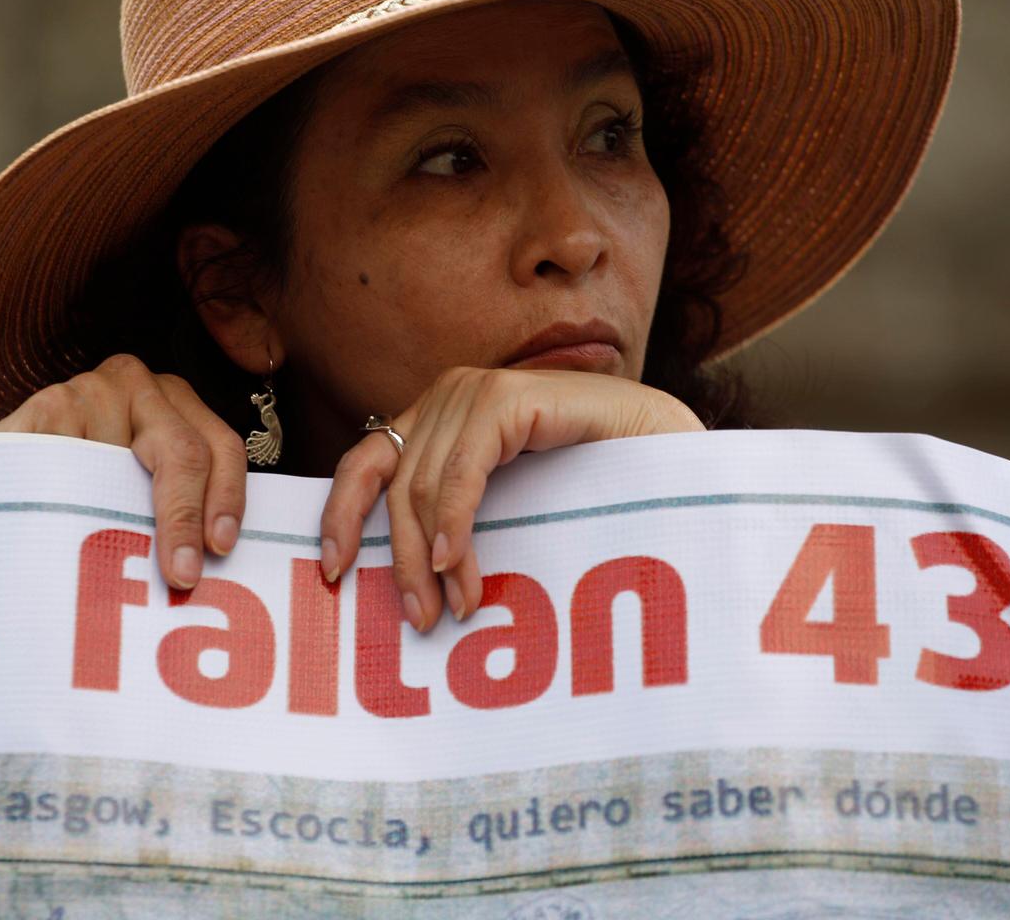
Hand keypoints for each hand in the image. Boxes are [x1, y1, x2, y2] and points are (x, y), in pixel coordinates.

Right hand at [0, 353, 245, 590]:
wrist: (2, 470)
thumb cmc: (79, 485)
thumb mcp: (132, 485)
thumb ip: (169, 508)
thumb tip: (204, 570)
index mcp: (175, 401)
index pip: (221, 447)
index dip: (228, 499)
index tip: (220, 548)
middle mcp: (138, 383)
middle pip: (184, 453)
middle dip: (186, 518)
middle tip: (182, 575)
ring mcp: (92, 390)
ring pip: (121, 469)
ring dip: (114, 519)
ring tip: (104, 561)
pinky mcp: (47, 405)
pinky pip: (71, 466)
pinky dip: (68, 505)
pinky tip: (59, 530)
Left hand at [316, 368, 703, 632]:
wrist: (675, 452)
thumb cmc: (597, 487)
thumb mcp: (509, 506)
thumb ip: (458, 520)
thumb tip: (403, 583)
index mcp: (441, 417)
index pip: (365, 463)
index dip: (341, 516)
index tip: (333, 574)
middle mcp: (451, 395)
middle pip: (392, 484)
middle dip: (399, 558)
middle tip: (416, 618)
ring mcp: (478, 390)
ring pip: (422, 485)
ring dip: (433, 555)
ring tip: (454, 607)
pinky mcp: (508, 398)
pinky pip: (463, 471)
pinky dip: (456, 521)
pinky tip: (461, 565)